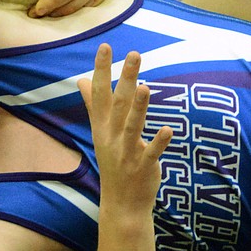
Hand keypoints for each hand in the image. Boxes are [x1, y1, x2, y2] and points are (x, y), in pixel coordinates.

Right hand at [78, 43, 171, 212]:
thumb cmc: (113, 163)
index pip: (100, 94)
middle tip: (134, 54)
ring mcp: (126, 153)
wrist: (121, 204)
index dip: (102, 70)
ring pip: (132, 126)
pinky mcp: (143, 167)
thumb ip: (93, 105)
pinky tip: (168, 129)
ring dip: (138, 107)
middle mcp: (112, 137)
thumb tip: (81, 80)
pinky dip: (158, 142)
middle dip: (125, 79)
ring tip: (145, 86)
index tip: (105, 46)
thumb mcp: (100, 133)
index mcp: (102, 127)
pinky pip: (151, 153)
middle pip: (118, 104)